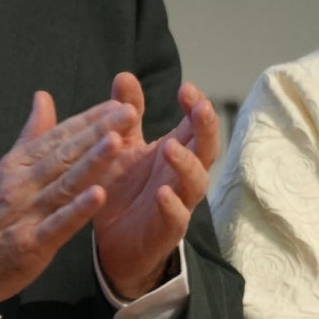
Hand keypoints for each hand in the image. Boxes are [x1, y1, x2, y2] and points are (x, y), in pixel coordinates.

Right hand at [0, 92, 137, 304]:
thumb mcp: (5, 168)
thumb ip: (31, 134)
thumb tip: (43, 96)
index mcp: (17, 164)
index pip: (57, 136)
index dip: (88, 120)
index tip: (117, 104)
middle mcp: (22, 183)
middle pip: (65, 155)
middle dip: (98, 133)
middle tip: (128, 113)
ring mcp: (26, 212)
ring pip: (64, 184)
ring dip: (91, 163)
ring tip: (117, 142)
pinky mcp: (31, 242)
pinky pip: (58, 224)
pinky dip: (78, 210)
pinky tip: (99, 195)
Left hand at [91, 73, 222, 298]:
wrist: (112, 242)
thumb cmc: (123, 189)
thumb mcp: (121, 147)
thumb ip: (126, 115)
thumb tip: (125, 76)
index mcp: (173, 151)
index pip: (194, 125)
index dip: (196, 106)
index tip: (187, 87)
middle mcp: (181, 175)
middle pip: (206, 148)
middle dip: (205, 127)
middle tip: (199, 106)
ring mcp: (178, 203)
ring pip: (197, 183)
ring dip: (186, 164)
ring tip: (170, 147)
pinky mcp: (166, 230)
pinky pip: (177, 218)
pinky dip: (172, 206)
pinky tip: (162, 194)